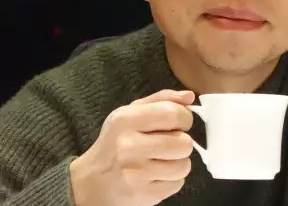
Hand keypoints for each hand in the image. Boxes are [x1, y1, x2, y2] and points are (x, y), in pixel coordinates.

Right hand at [70, 89, 194, 205]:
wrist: (93, 181)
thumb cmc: (117, 140)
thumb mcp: (132, 111)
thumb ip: (162, 99)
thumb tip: (190, 96)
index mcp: (126, 120)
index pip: (173, 114)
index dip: (184, 117)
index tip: (178, 122)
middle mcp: (129, 146)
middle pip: (184, 143)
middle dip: (182, 142)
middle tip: (168, 142)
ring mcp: (136, 174)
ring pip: (184, 166)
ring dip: (178, 162)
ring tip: (162, 159)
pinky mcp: (143, 195)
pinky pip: (178, 184)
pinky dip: (172, 179)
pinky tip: (157, 174)